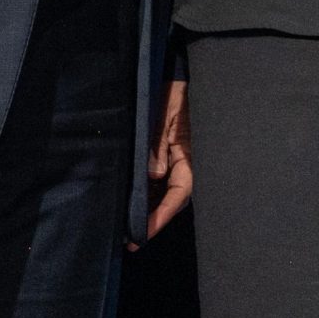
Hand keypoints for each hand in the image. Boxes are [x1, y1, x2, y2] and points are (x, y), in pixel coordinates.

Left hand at [136, 77, 191, 246]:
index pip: (179, 192)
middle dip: (154, 220)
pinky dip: (147, 195)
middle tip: (132, 240)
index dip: (162, 214)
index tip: (144, 232)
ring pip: (164, 193)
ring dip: (149, 210)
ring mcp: (176, 160)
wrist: (178, 77)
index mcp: (190, 154)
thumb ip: (158, 144)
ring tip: (128, 228)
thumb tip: (154, 175)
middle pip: (172, 199)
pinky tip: (133, 205)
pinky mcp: (168, 156)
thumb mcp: (164, 115)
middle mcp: (185, 161)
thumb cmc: (174, 92)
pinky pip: (159, 181)